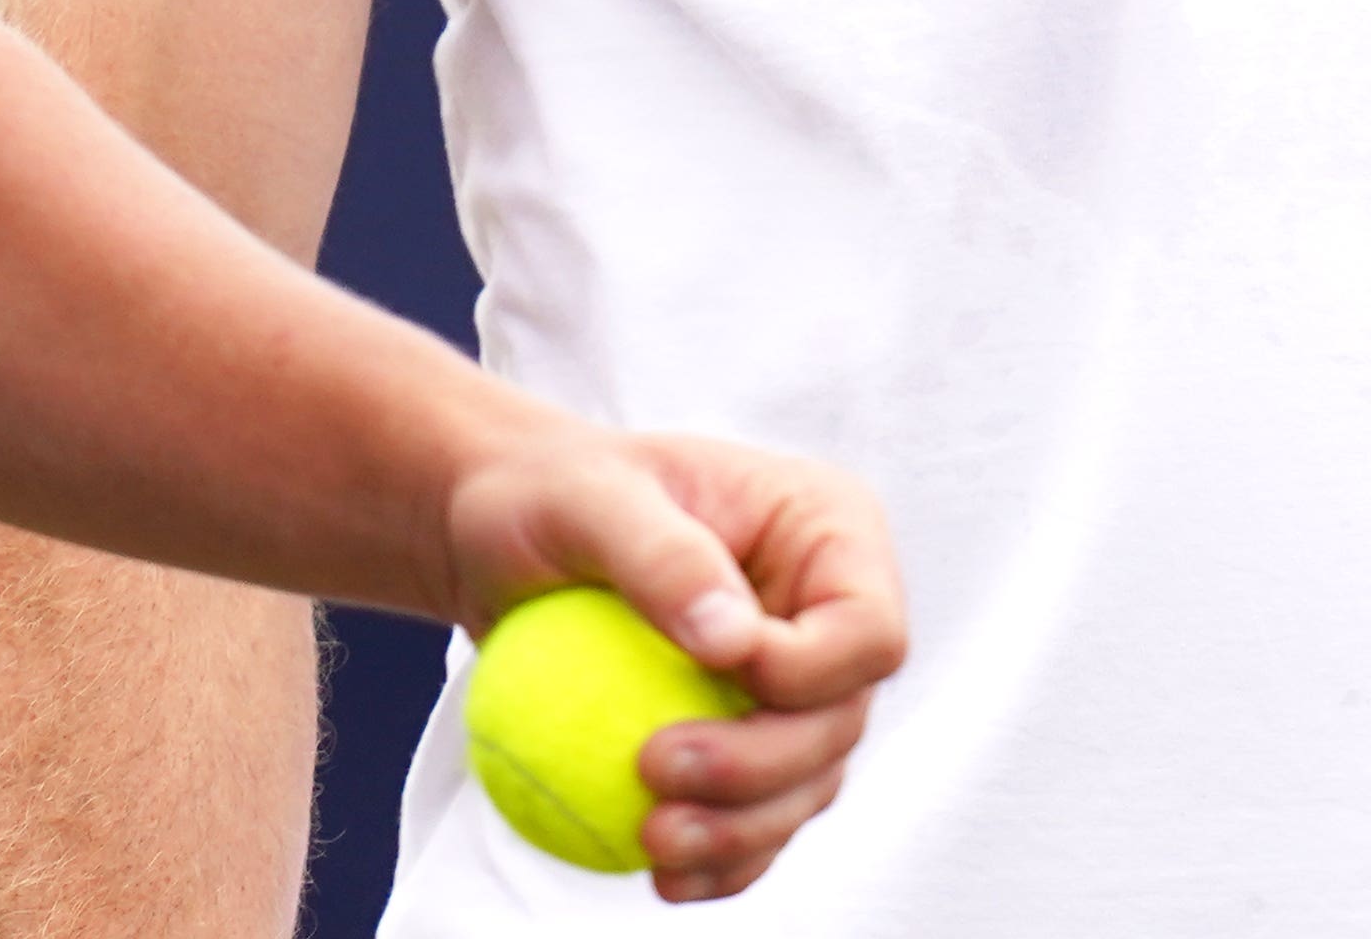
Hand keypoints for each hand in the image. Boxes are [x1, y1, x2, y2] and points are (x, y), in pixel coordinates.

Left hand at [440, 430, 905, 902]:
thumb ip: (662, 557)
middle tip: (654, 773)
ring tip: (651, 843)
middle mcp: (829, 616)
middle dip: (761, 770)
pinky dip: (719, 860)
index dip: (809, 673)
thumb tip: (734, 643)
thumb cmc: (544, 493)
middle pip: (840, 723)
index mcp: (829, 534)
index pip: (868, 632)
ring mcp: (794, 689)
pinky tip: (662, 878)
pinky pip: (754, 821)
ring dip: (739, 832)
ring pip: (804, 788)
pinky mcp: (746, 745)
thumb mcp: (586, 497)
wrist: (502, 541)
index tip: (712, 670)